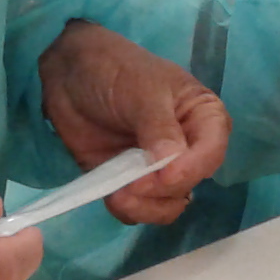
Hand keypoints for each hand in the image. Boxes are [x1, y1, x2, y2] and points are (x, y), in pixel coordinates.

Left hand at [38, 20, 230, 223]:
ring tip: (120, 195)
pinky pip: (141, 209)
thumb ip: (158, 126)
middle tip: (132, 183)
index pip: (211, 152)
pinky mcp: (131, 182)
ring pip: (168, 205)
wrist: (68, 74)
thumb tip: (172, 162)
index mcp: (202, 117)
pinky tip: (112, 195)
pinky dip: (129, 210)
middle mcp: (188, 147)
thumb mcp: (141, 90)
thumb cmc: (114, 70)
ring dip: (146, 207)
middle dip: (162, 190)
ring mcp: (159, 167)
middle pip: (190, 184)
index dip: (191, 169)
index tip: (163, 176)